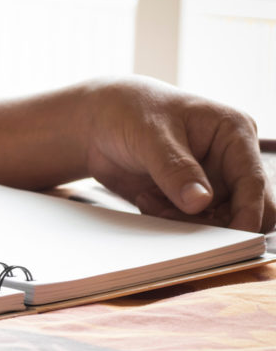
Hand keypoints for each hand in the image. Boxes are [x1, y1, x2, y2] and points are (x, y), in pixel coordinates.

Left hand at [84, 75, 274, 232]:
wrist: (96, 121)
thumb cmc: (129, 112)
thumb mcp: (150, 135)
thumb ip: (175, 168)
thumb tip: (201, 202)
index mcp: (234, 134)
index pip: (254, 181)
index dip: (248, 212)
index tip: (232, 239)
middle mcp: (227, 160)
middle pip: (242, 209)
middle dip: (213, 224)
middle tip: (171, 216)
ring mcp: (207, 182)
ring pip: (214, 222)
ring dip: (183, 222)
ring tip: (148, 200)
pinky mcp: (185, 198)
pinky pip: (188, 224)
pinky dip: (167, 221)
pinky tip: (145, 199)